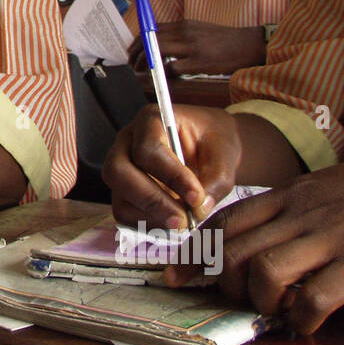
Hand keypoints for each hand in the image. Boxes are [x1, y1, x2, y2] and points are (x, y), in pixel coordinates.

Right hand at [104, 104, 241, 231]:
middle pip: (118, 172)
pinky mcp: (124, 192)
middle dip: (151, 200)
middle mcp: (127, 142)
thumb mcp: (226, 154)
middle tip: (184, 219)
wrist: (212, 149)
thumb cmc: (217, 143)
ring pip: (119, 197)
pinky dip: (148, 224)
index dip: (171, 176)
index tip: (197, 197)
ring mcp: (122, 168)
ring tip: (183, 222)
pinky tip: (173, 223)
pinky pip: (125, 213)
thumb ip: (217, 180)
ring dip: (151, 216)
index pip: (147, 150)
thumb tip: (198, 209)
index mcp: (151, 120)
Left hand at [128, 20, 263, 74]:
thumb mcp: (200, 31)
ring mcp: (192, 47)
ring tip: (142, 71)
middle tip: (131, 63)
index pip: (152, 28)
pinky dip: (163, 74)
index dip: (138, 39)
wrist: (249, 45)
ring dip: (145, 62)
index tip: (132, 50)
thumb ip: (181, 36)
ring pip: (157, 51)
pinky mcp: (200, 62)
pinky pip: (172, 68)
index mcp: (185, 25)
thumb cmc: (225, 41)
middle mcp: (186, 32)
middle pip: (150, 39)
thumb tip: (160, 46)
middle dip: (136, 52)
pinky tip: (163, 78)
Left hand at [175, 137, 343, 332]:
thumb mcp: (323, 186)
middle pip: (234, 252)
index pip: (223, 222)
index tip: (177, 274)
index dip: (195, 252)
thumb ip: (291, 210)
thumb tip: (265, 240)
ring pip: (265, 273)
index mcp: (288, 195)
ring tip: (276, 310)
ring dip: (261, 302)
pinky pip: (316, 298)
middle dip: (224, 284)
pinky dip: (303, 318)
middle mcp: (299, 215)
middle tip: (238, 299)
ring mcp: (329, 238)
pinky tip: (310, 321)